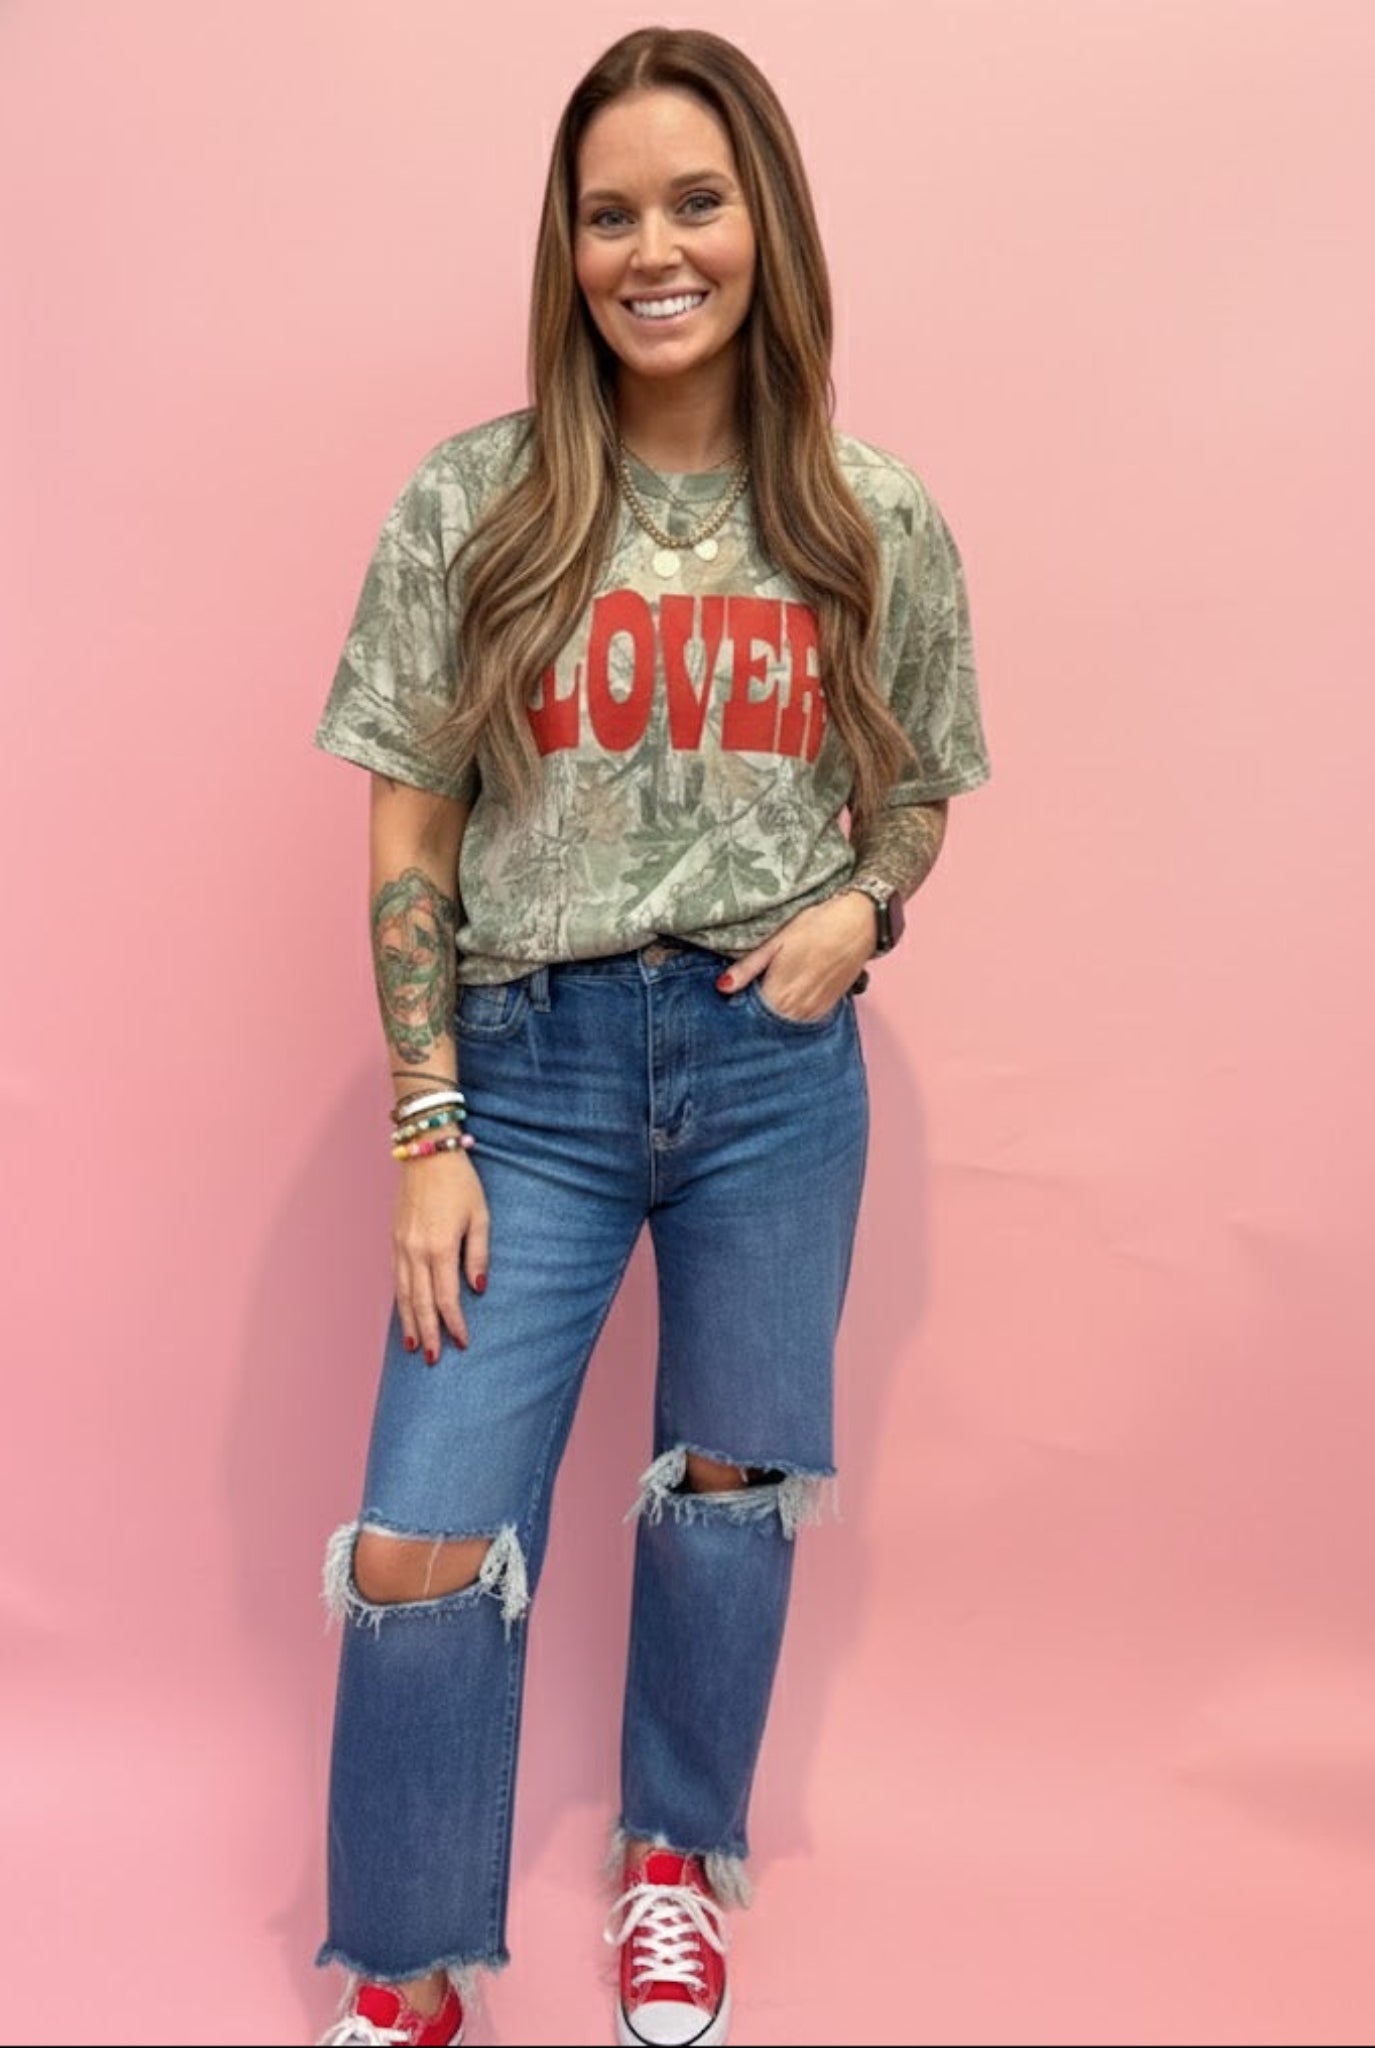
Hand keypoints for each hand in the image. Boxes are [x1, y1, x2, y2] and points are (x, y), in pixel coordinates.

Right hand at [392, 1151, 488, 1364]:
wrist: (425, 1151)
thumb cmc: (460, 1182)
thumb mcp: (480, 1216)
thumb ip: (479, 1256)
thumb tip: (478, 1291)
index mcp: (440, 1247)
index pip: (447, 1298)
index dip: (454, 1324)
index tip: (462, 1343)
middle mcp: (416, 1251)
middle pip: (421, 1303)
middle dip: (427, 1333)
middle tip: (432, 1360)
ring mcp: (401, 1246)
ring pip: (404, 1294)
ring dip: (409, 1322)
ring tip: (413, 1346)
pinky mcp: (394, 1239)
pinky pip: (396, 1278)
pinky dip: (400, 1301)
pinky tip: (404, 1313)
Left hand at [716, 890, 874, 1020]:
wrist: (859, 924)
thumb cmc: (815, 927)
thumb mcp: (776, 942)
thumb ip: (748, 968)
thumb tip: (722, 987)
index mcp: (779, 994)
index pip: (749, 1015)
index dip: (739, 1007)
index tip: (732, 997)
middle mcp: (797, 1010)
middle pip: (766, 1022)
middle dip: (755, 1013)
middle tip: (748, 994)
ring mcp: (815, 1011)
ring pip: (785, 1023)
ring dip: (775, 1014)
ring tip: (772, 991)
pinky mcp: (828, 1007)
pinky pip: (804, 1019)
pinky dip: (793, 1012)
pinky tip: (791, 994)